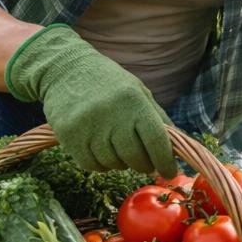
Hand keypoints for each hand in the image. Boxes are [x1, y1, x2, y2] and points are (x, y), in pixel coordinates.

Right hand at [5, 24, 175, 177]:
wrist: (65, 69)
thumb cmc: (109, 83)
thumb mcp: (138, 92)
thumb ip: (158, 118)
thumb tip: (176, 149)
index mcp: (134, 101)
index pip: (156, 140)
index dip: (166, 161)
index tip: (170, 172)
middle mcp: (112, 114)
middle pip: (135, 157)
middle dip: (144, 164)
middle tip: (144, 162)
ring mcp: (89, 126)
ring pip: (113, 164)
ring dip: (120, 162)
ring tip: (118, 147)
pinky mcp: (69, 136)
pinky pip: (92, 166)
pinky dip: (100, 164)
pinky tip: (101, 150)